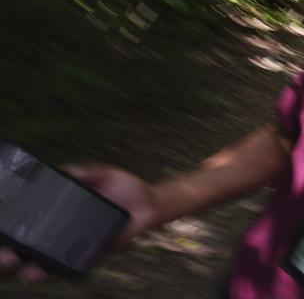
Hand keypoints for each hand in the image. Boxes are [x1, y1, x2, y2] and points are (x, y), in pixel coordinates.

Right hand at [0, 164, 158, 282]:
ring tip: (21, 266)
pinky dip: (56, 269)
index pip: (28, 224)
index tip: (0, 231)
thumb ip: (85, 171)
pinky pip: (70, 266)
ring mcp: (73, 246)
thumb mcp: (104, 174)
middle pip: (27, 249)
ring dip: (28, 268)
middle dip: (9, 255)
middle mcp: (61, 232)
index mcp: (60, 212)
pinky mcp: (90, 256)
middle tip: (5, 255)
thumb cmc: (125, 187)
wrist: (151, 204)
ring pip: (43, 264)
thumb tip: (65, 170)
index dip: (10, 230)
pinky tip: (44, 269)